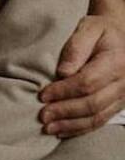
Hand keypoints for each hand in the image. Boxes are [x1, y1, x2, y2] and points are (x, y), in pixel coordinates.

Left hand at [40, 15, 124, 135]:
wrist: (121, 36)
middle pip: (92, 103)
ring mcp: (123, 96)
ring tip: (49, 128)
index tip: (43, 95)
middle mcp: (123, 83)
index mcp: (116, 62)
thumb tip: (63, 72)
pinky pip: (102, 120)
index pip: (87, 82)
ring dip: (71, 125)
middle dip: (65, 111)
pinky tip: (64, 132)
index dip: (64, 91)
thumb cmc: (101, 30)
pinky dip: (82, 128)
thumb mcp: (89, 28)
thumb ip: (76, 47)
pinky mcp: (119, 104)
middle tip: (42, 116)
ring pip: (98, 117)